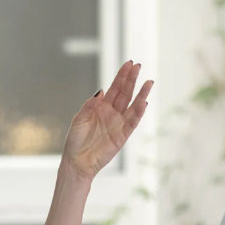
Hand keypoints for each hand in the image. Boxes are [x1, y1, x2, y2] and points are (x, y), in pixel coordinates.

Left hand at [60, 61, 152, 181]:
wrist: (77, 161)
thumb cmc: (75, 141)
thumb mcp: (79, 118)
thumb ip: (90, 105)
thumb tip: (102, 91)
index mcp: (100, 107)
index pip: (114, 88)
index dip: (121, 76)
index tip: (128, 64)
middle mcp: (112, 113)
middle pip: (125, 93)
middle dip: (131, 79)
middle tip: (138, 65)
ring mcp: (118, 124)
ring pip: (132, 106)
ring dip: (141, 94)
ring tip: (149, 82)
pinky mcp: (122, 136)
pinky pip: (132, 122)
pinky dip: (138, 113)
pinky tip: (144, 102)